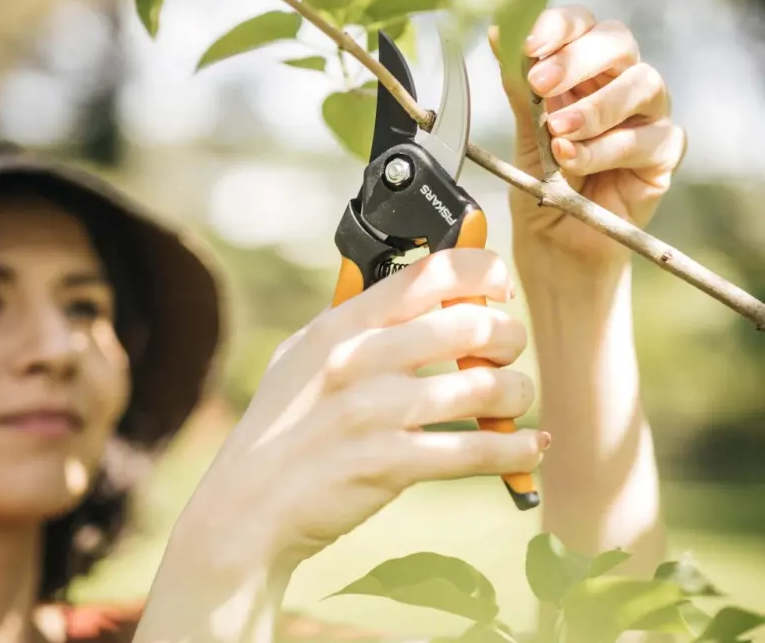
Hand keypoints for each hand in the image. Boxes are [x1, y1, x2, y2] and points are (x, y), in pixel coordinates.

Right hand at [173, 249, 546, 575]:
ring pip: (483, 387)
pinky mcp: (389, 463)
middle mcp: (360, 357)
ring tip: (516, 398)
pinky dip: (514, 449)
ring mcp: (374, 411)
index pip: (429, 272)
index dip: (482, 269)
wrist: (246, 508)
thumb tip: (407, 288)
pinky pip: (475, 451)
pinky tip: (529, 448)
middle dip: (508, 334)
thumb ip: (351, 319)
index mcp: (342, 324)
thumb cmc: (280, 427)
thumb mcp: (301, 356)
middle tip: (509, 349)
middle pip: (469, 323)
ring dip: (517, 392)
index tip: (499, 285)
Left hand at [489, 6, 686, 264]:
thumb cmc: (542, 185)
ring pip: (643, 84)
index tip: (528, 43)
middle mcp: (620, 84)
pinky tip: (574, 162)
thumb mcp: (525, 134)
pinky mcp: (664, 153)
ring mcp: (648, 116)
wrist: (554, 243)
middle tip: (540, 85)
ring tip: (558, 134)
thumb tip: (498, 34)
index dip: (560, 26)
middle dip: (577, 60)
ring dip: (595, 108)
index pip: (583, 25)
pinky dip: (607, 149)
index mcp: (584, 71)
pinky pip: (649, 138)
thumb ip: (520, 89)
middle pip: (618, 43)